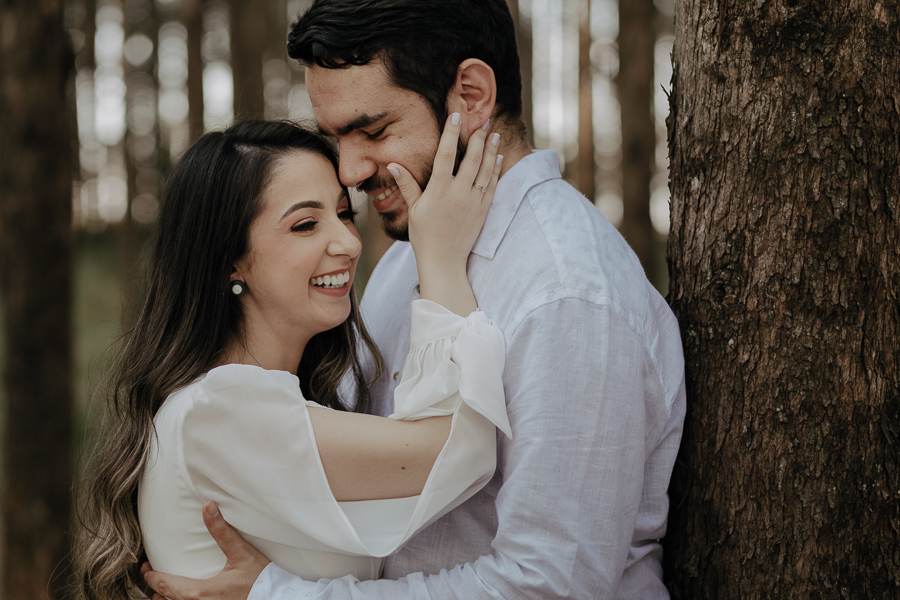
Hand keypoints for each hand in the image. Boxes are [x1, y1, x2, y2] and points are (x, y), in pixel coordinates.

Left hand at [141, 501, 269, 599]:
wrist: (278, 598)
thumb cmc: (260, 580)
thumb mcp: (241, 553)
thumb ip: (222, 531)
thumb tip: (208, 507)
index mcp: (198, 593)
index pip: (164, 584)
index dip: (151, 576)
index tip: (146, 567)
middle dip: (158, 589)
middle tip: (155, 577)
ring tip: (168, 590)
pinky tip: (188, 597)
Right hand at [388, 113, 501, 315]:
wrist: (443, 261)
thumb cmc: (424, 236)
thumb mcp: (413, 209)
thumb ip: (407, 185)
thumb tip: (394, 164)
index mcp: (438, 191)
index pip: (445, 155)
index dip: (450, 133)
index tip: (455, 116)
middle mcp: (458, 194)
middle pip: (471, 159)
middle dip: (477, 137)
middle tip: (482, 121)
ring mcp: (473, 202)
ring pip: (485, 170)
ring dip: (490, 150)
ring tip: (493, 134)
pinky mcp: (483, 211)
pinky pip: (492, 186)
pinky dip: (496, 170)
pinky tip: (498, 157)